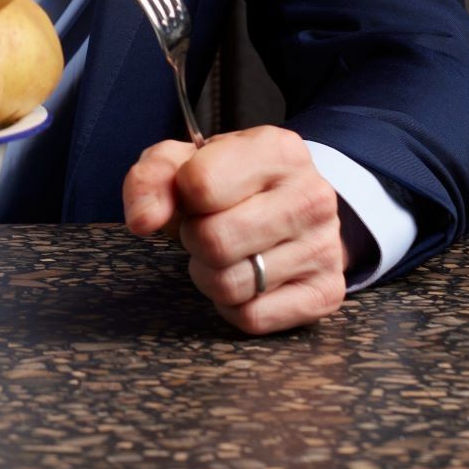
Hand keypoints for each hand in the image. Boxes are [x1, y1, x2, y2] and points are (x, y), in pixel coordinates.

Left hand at [122, 125, 348, 335]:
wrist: (293, 206)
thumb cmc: (230, 182)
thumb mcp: (186, 162)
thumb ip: (151, 178)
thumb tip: (142, 220)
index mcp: (278, 150)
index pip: (200, 185)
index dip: (183, 197)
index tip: (195, 195)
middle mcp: (311, 196)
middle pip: (214, 241)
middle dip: (194, 240)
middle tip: (206, 229)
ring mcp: (325, 247)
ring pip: (231, 285)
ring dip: (210, 275)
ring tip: (225, 254)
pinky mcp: (326, 292)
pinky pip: (252, 318)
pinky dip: (233, 306)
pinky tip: (246, 279)